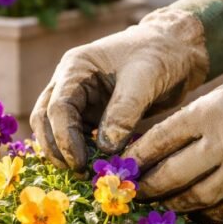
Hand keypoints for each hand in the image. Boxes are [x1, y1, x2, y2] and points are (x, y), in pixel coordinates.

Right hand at [30, 0, 222, 169]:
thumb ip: (124, 111)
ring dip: (64, 153)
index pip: (56, 108)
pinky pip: (76, 137)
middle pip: (45, 120)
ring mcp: (78, 99)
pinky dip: (80, 153)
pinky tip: (94, 167)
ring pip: (54, 130)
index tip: (80, 162)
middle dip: (56, 149)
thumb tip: (105, 148)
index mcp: (75, 68)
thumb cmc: (160, 55)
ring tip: (85, 174)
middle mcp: (69, 83)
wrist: (177, 49)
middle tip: (78, 172)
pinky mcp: (92, 114)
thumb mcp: (145, 78)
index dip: (64, 138)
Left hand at [125, 47, 222, 221]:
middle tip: (132, 193)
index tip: (122, 167)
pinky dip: (202, 215)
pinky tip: (191, 210)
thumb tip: (140, 152)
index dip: (136, 158)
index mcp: (210, 114)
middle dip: (147, 188)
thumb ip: (182, 125)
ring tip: (158, 202)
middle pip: (173, 176)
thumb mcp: (216, 99)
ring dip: (172, 204)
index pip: (160, 140)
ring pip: (195, 199)